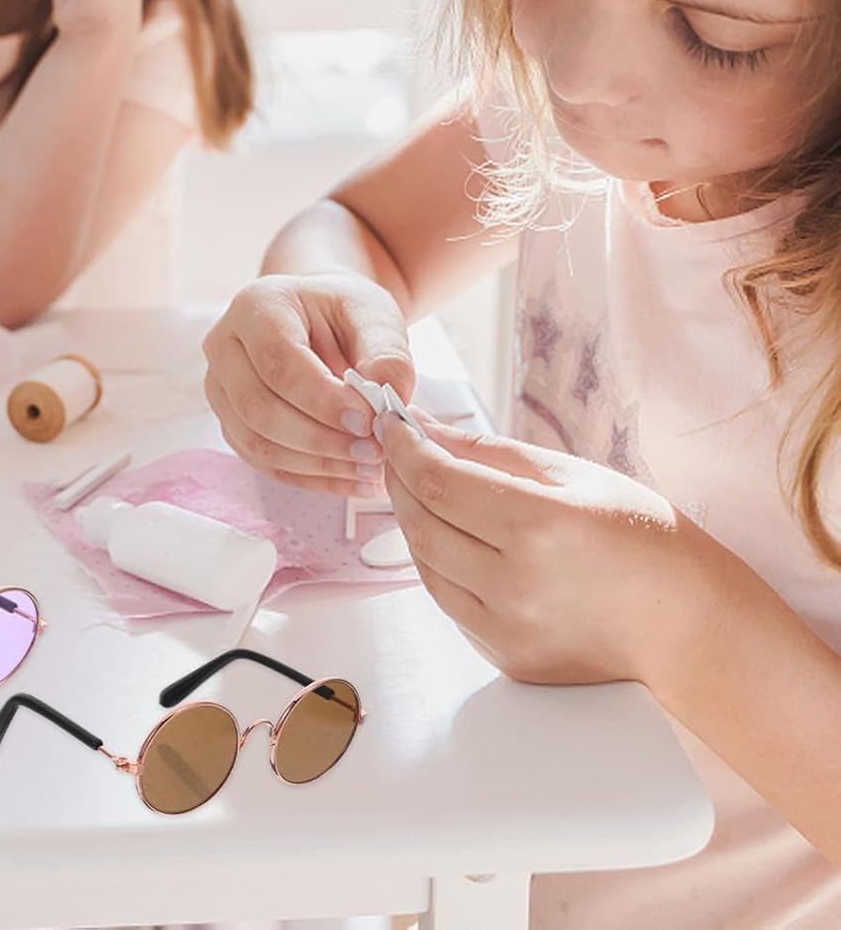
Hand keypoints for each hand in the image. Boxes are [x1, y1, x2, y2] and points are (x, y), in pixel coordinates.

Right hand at [202, 272, 415, 496]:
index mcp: (257, 306)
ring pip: (255, 441)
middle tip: (372, 452)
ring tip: (368, 469)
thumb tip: (384, 398)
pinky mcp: (230, 421)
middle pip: (258, 407)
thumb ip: (386, 354)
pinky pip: (261, 461)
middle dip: (319, 439)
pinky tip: (350, 478)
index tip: (369, 421)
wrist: (321, 318)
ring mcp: (220, 387)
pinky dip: (309, 477)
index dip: (322, 399)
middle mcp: (224, 345)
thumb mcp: (375, 315)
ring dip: (315, 464)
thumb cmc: (344, 312)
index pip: (278, 361)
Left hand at [378, 407, 738, 687]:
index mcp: (538, 528)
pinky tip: (451, 537)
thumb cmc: (643, 539)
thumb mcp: (570, 475)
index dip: (403, 447)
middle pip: (421, 524)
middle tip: (398, 450)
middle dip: (399, 480)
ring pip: (425, 567)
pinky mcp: (508, 659)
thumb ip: (487, 452)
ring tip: (422, 490)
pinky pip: (449, 603)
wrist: (693, 627)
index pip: (437, 481)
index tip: (390, 423)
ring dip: (413, 523)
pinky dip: (439, 565)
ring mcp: (509, 631)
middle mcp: (517, 585)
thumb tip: (422, 426)